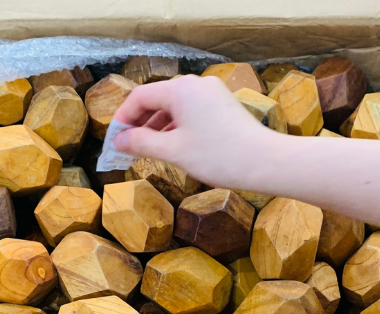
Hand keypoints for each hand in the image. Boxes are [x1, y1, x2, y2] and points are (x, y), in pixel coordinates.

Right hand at [113, 74, 272, 188]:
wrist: (264, 163)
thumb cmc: (220, 156)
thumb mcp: (174, 152)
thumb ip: (142, 143)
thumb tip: (119, 141)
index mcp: (180, 89)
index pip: (140, 97)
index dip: (123, 119)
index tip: (115, 141)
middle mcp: (195, 85)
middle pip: (157, 100)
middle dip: (140, 124)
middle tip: (128, 149)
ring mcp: (211, 94)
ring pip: (174, 108)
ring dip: (158, 128)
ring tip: (148, 152)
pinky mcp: (222, 106)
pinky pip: (190, 113)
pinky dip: (177, 128)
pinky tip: (173, 148)